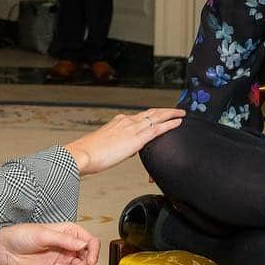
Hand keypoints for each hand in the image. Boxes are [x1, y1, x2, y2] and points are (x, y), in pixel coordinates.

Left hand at [0, 222, 99, 264]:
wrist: (6, 250)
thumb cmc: (22, 235)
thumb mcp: (44, 234)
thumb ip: (65, 240)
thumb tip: (84, 243)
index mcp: (69, 232)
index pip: (90, 241)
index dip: (94, 251)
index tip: (90, 261)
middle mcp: (68, 245)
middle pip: (88, 258)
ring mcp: (63, 259)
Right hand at [64, 108, 183, 174]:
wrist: (83, 154)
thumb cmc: (89, 154)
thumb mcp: (103, 145)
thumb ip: (115, 145)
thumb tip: (123, 149)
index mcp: (118, 122)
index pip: (139, 117)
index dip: (151, 115)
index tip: (158, 114)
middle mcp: (126, 121)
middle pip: (150, 113)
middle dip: (164, 111)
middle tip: (175, 110)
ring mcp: (132, 128)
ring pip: (156, 117)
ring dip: (170, 114)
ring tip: (181, 114)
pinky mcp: (136, 139)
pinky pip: (157, 129)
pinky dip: (169, 124)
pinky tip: (177, 122)